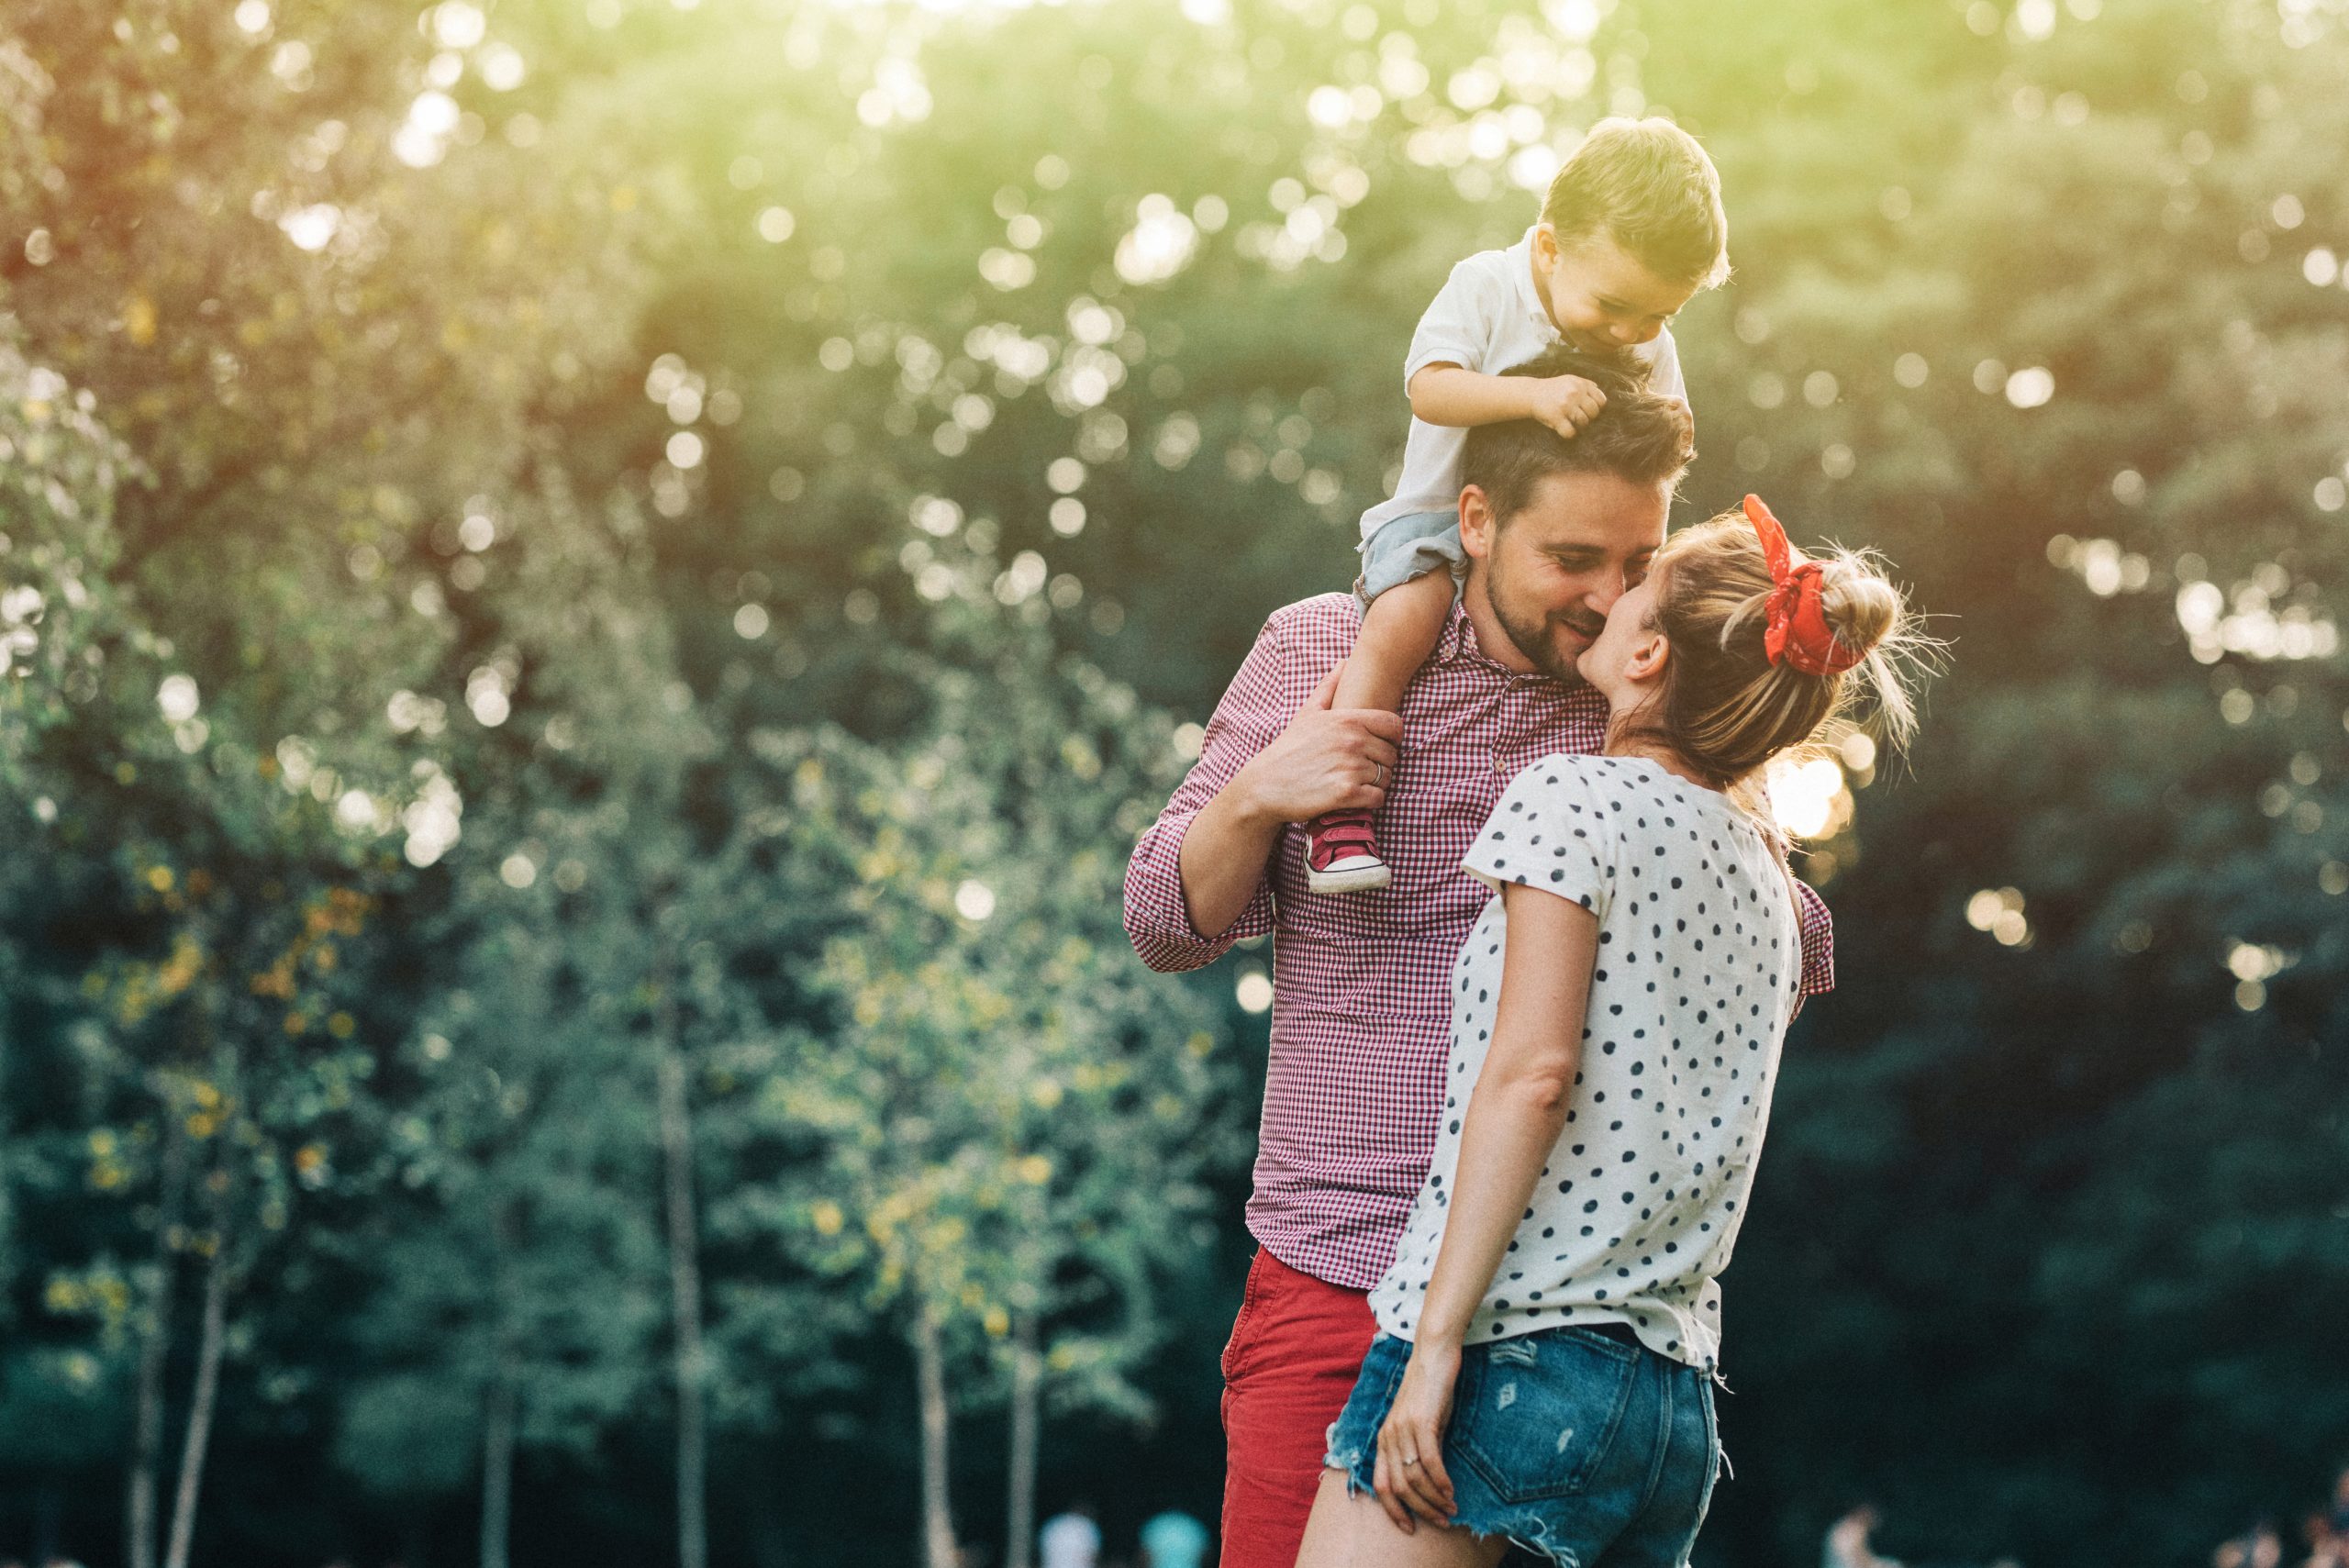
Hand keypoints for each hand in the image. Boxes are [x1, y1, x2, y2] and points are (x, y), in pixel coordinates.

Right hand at [1230, 662, 1403, 824]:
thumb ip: (1329, 687)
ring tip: (1356, 782)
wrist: (1266, 785)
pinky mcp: (1347, 793)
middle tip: (1362, 769)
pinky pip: (1378, 798)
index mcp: (1347, 719)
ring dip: (1377, 783)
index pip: (1394, 725)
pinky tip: (1355, 798)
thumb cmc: (1288, 749)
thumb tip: (1344, 662)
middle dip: (1381, 764)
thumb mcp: (1307, 713)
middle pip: (1392, 755)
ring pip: (1387, 777)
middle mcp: (1352, 741)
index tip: (1380, 746)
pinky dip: (1371, 801)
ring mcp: (1351, 767)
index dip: (1393, 738)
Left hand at [1372, 1341, 1460, 1532]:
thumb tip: (1427, 1481)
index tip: (1410, 1528)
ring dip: (1434, 1498)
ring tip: (1451, 1508)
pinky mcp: (1422, 1421)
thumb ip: (1417, 1449)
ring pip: (1414, 1477)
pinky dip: (1440, 1479)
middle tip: (1441, 1521)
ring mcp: (1403, 1428)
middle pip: (1398, 1487)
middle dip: (1420, 1510)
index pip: (1380, 1485)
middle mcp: (1388, 1436)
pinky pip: (1429, 1460)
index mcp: (1384, 1439)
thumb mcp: (1419, 1424)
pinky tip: (1451, 1490)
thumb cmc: (1429, 1390)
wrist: (1433, 1355)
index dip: (1393, 1510)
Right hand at [1523, 373, 1605, 438]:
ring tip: (1572, 423)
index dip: (1597, 407)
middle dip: (1589, 417)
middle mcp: (1574, 393)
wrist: (1531, 393)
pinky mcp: (1556, 417)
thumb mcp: (1570, 380)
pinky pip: (1570, 432)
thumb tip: (1599, 390)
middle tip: (1579, 418)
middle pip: (1594, 412)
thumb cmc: (1552, 388)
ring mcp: (1565, 405)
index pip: (1601, 400)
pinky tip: (1565, 429)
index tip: (1588, 410)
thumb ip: (1585, 384)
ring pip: (1584, 422)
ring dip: (1579, 426)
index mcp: (1580, 385)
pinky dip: (1569, 434)